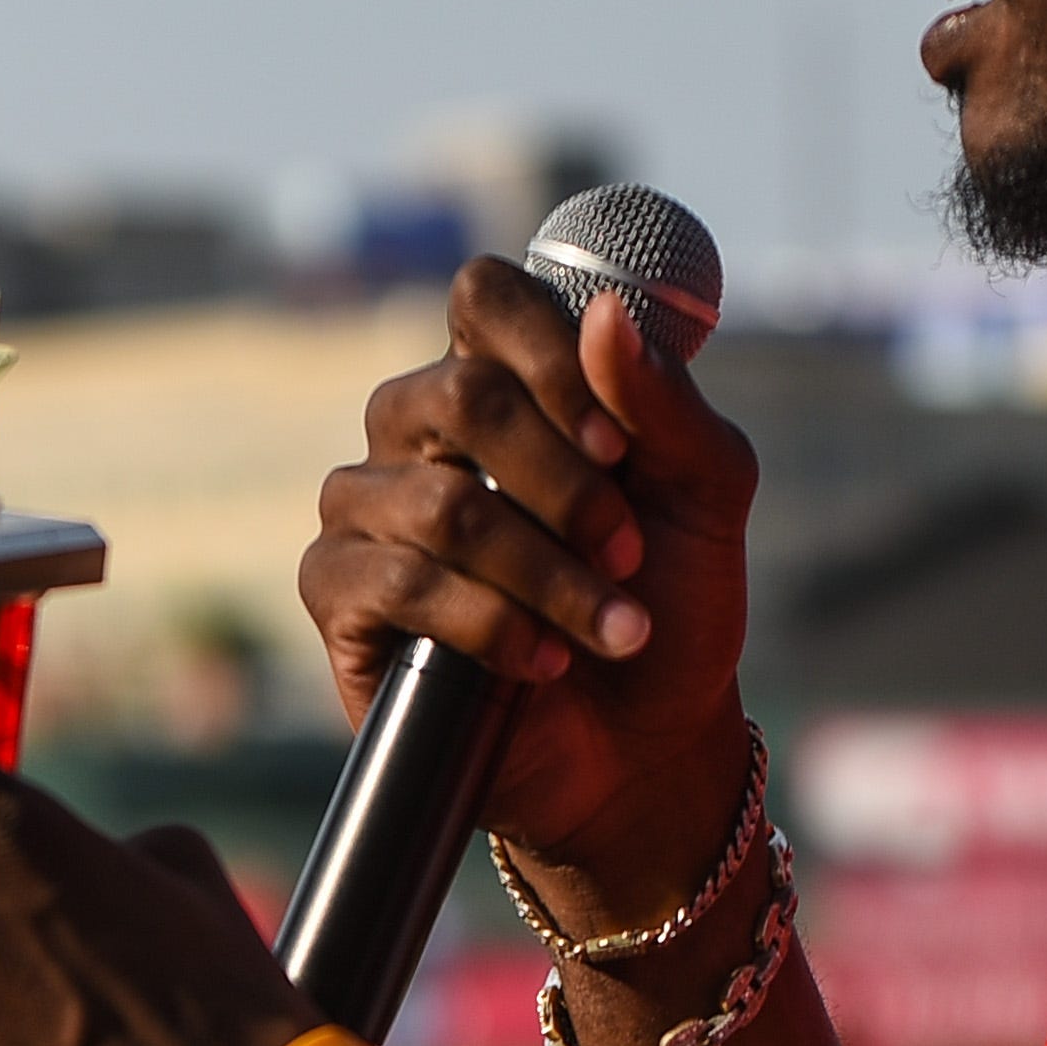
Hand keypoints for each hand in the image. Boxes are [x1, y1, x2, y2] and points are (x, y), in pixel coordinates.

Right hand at [299, 258, 757, 892]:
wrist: (643, 747)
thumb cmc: (671, 605)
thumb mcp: (705, 498)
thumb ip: (665, 405)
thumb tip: (605, 315)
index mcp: (504, 386)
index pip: (484, 298)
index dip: (547, 354)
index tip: (617, 444)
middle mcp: (420, 436)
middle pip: (454, 393)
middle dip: (561, 482)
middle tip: (625, 547)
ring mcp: (370, 515)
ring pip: (436, 503)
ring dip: (545, 572)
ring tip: (611, 628)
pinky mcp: (341, 600)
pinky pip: (395, 584)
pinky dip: (488, 624)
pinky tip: (539, 661)